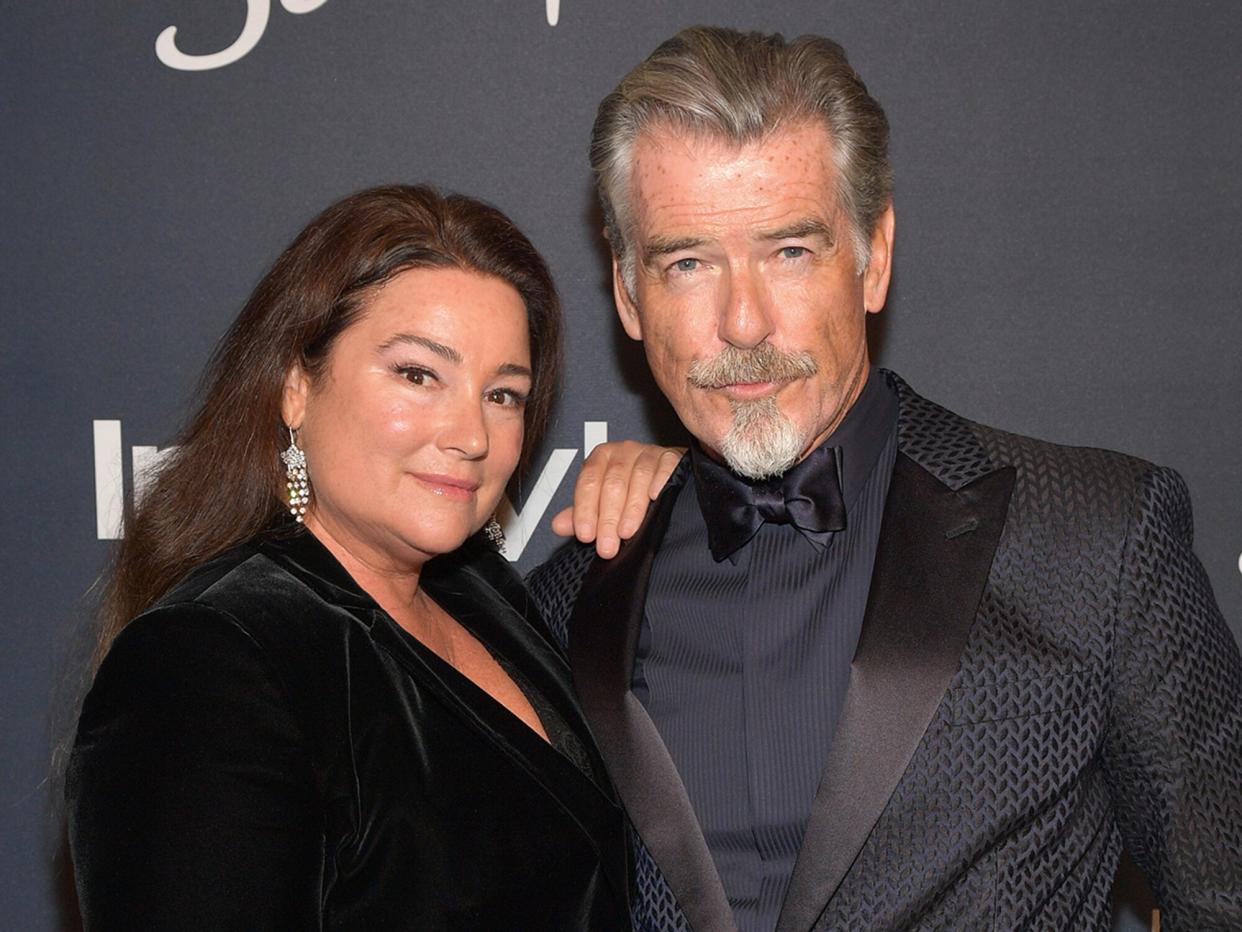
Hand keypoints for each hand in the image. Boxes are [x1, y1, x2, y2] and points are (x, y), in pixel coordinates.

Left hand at [551, 442, 683, 557]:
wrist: (662, 474)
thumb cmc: (629, 488)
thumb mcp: (602, 500)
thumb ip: (581, 513)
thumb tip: (558, 525)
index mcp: (600, 458)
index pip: (588, 482)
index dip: (585, 510)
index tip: (586, 534)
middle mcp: (622, 452)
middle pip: (612, 483)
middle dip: (608, 518)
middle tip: (608, 544)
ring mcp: (648, 453)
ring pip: (638, 477)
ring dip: (633, 508)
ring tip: (627, 532)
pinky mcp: (671, 457)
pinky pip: (666, 466)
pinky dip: (661, 481)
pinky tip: (656, 497)